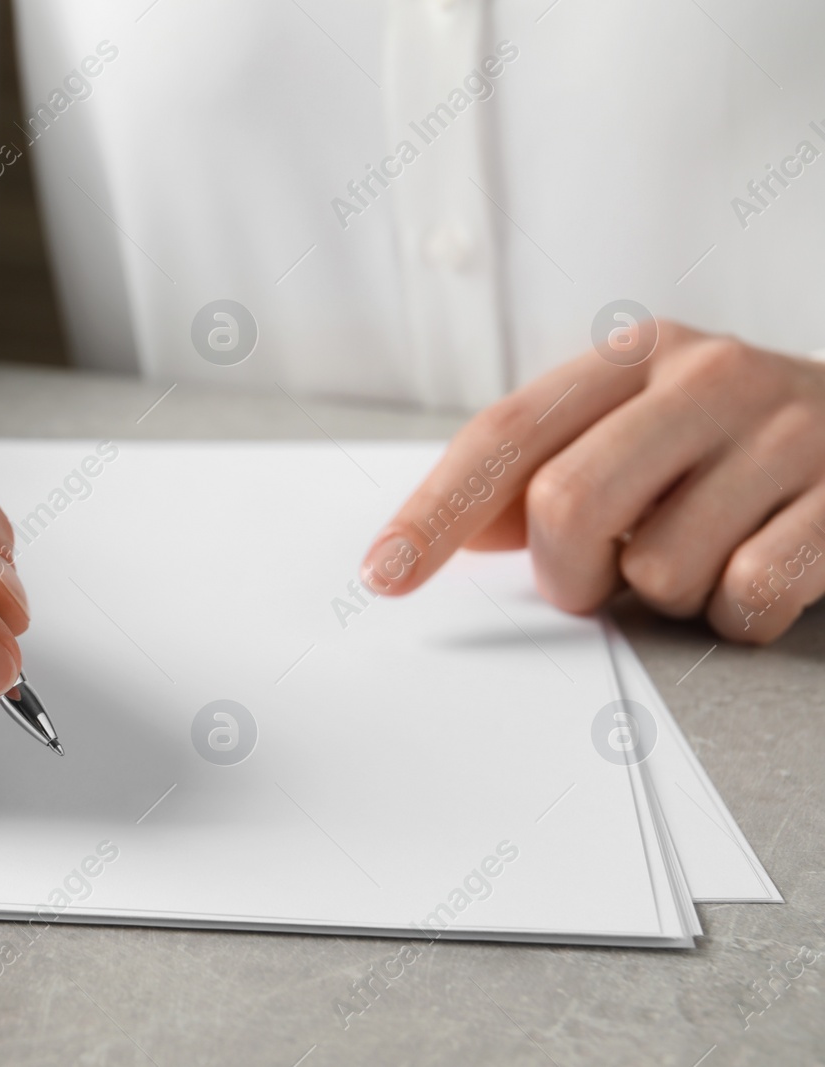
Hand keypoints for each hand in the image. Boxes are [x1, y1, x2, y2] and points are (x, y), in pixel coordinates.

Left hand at [361, 320, 824, 642]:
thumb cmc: (737, 445)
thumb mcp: (639, 431)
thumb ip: (543, 472)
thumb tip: (461, 530)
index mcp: (635, 355)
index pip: (506, 436)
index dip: (435, 511)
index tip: (384, 573)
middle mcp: (708, 376)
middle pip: (568, 503)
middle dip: (567, 572)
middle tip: (593, 582)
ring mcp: (787, 432)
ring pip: (661, 568)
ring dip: (665, 597)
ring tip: (704, 556)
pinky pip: (748, 596)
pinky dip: (736, 616)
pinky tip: (757, 574)